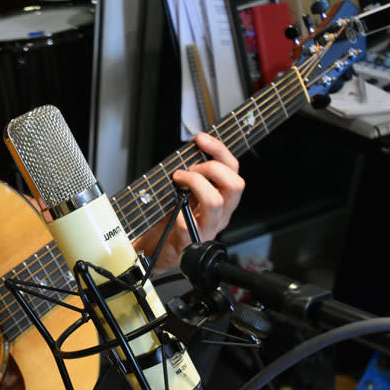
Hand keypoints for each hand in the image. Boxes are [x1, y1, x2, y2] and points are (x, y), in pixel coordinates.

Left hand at [134, 133, 243, 271]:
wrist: (154, 249)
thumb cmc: (168, 220)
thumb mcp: (183, 192)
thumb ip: (191, 175)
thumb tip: (189, 151)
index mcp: (221, 199)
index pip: (232, 170)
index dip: (219, 151)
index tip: (201, 139)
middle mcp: (219, 215)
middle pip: (235, 185)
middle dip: (211, 169)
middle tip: (189, 170)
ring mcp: (206, 229)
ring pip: (216, 202)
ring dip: (195, 184)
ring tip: (178, 181)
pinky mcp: (188, 243)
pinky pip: (187, 225)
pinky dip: (177, 212)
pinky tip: (169, 209)